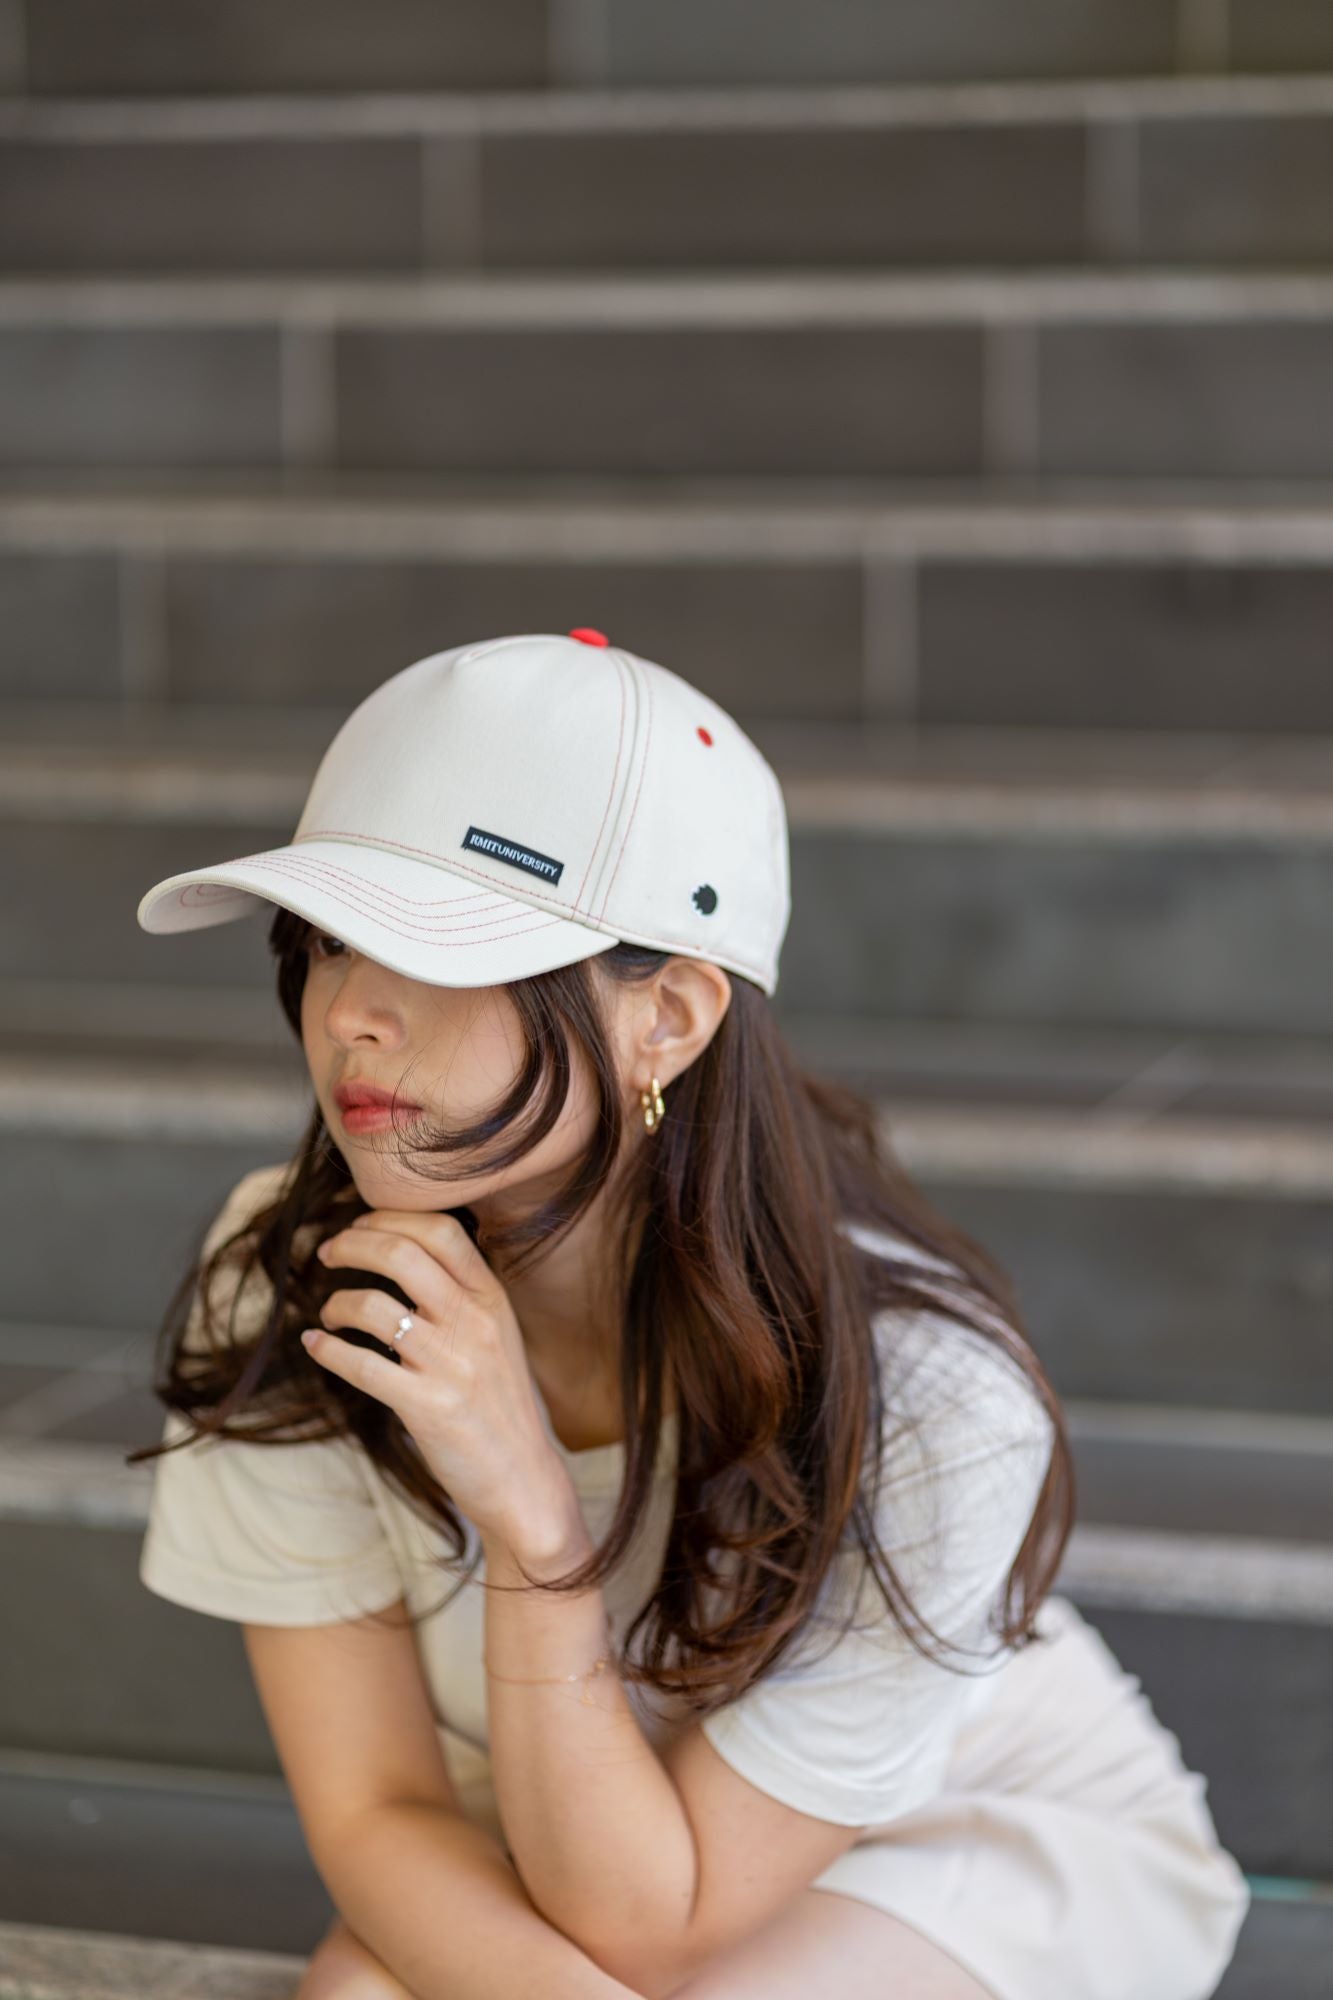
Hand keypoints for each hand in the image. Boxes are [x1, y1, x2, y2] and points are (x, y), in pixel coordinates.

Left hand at [304, 1208, 580, 1553]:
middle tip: (329, 1253)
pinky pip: (362, 1365)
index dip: (391, 1218)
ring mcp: (452, 1365)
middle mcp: (475, 1324)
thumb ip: (461, 1295)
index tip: (361, 1225)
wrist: (524, 1480)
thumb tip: (401, 1254)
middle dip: (354, 1244)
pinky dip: (327, 1350)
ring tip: (329, 1314)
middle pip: (402, 1254)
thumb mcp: (497, 1336)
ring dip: (337, 1303)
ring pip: (374, 1306)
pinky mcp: (428, 1407)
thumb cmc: (500, 1406)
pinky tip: (316, 1346)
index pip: (442, 1231)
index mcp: (493, 1299)